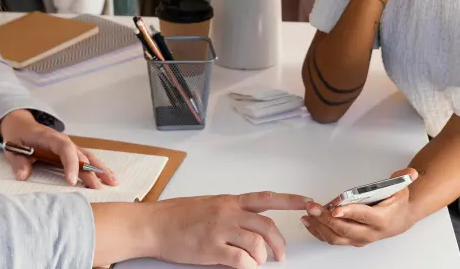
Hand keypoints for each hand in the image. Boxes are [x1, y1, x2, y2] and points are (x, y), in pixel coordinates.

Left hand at [0, 109, 116, 187]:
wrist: (20, 124)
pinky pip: (87, 158)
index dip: (70, 164)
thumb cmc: (18, 136)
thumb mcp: (13, 147)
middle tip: (99, 188)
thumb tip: (23, 175)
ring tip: (113, 182)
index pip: (65, 149)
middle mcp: (63, 141)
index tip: (70, 181)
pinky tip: (109, 176)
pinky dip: (98, 167)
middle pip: (81, 155)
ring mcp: (69, 146)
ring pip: (88, 156)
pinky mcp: (71, 151)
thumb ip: (18, 161)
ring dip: (101, 169)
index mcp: (50, 138)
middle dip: (91, 171)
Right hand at [148, 192, 309, 267]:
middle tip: (280, 256)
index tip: (307, 202)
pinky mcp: (211, 248)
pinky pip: (241, 260)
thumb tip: (246, 227)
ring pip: (257, 243)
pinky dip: (247, 266)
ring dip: (262, 257)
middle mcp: (227, 212)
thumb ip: (229, 213)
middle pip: (267, 226)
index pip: (266, 198)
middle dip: (279, 243)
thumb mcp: (207, 206)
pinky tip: (243, 266)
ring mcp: (220, 230)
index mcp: (228, 201)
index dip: (290, 200)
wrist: (152, 225)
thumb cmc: (174, 216)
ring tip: (256, 263)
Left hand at [301, 168, 419, 246]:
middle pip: (345, 229)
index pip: (363, 217)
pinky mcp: (351, 241)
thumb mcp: (401, 188)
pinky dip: (319, 232)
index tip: (334, 209)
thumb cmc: (396, 204)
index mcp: (382, 219)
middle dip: (326, 218)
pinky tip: (309, 223)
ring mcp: (359, 239)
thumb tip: (409, 173)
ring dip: (319, 227)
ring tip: (307, 214)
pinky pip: (332, 240)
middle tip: (312, 208)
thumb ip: (401, 179)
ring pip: (336, 237)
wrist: (400, 220)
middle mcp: (370, 233)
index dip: (348, 213)